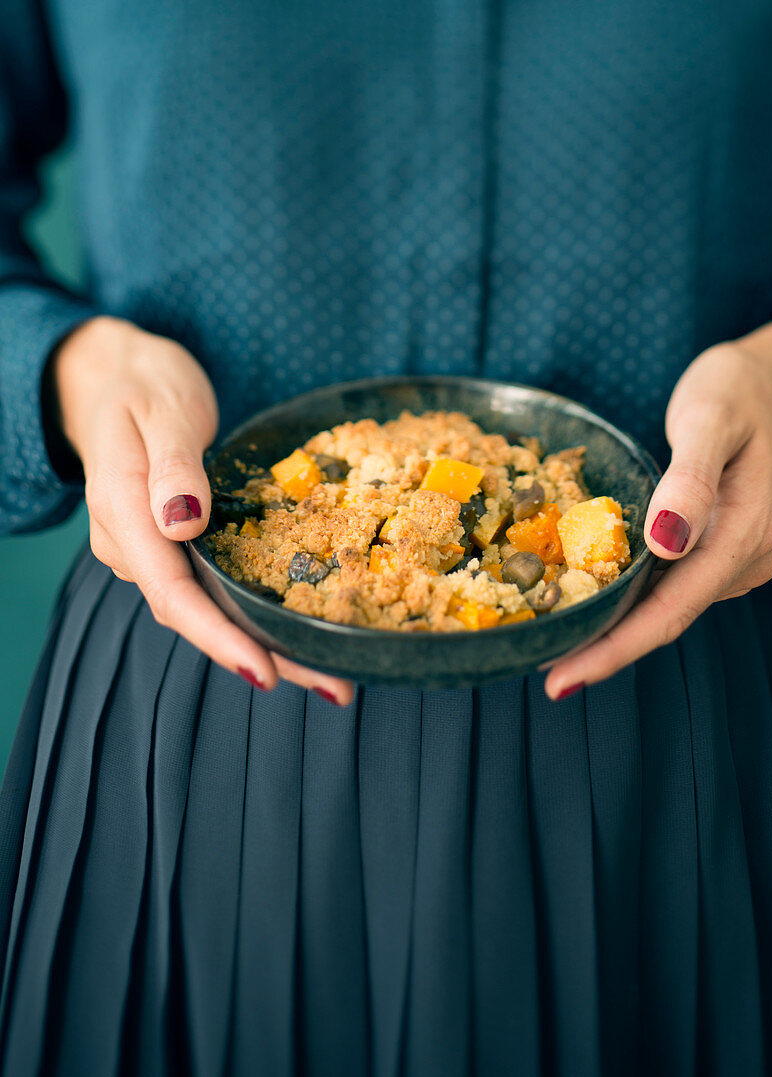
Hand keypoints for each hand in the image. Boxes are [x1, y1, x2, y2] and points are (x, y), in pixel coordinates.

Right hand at [52, 316, 353, 703]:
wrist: (122, 377)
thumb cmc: (145, 386)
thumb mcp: (161, 410)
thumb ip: (171, 465)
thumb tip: (181, 523)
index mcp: (123, 512)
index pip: (171, 592)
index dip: (219, 635)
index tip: (264, 670)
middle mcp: (134, 545)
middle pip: (196, 616)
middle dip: (261, 657)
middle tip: (333, 688)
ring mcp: (153, 549)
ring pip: (208, 611)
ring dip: (267, 645)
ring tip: (331, 677)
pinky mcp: (177, 546)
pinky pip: (214, 590)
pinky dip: (255, 616)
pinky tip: (298, 633)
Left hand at [543, 318, 771, 699]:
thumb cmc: (738, 392)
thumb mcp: (712, 418)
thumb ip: (691, 479)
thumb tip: (667, 543)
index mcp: (745, 533)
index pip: (672, 611)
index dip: (615, 649)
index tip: (563, 680)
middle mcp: (742, 559)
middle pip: (664, 620)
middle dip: (603, 650)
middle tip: (542, 674)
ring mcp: (731, 559)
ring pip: (664, 606)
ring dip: (611, 627)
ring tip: (551, 642)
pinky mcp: (716, 550)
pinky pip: (666, 583)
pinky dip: (625, 596)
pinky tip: (585, 600)